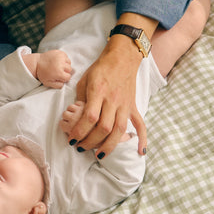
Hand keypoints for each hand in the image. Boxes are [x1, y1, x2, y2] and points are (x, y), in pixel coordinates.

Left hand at [35, 49, 72, 88]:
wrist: (37, 62)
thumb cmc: (42, 73)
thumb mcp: (48, 83)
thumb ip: (58, 85)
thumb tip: (64, 84)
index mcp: (59, 73)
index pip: (68, 77)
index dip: (64, 78)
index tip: (59, 76)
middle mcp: (61, 64)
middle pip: (70, 70)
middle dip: (65, 71)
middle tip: (58, 71)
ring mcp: (61, 57)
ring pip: (69, 63)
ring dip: (65, 65)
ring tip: (58, 66)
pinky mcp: (60, 52)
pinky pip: (66, 57)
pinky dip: (64, 59)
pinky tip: (58, 61)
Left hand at [65, 40, 146, 156]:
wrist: (122, 57)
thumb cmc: (100, 69)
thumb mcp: (84, 81)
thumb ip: (81, 100)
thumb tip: (76, 119)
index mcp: (99, 92)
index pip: (90, 117)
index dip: (79, 131)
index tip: (71, 139)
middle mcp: (113, 100)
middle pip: (104, 127)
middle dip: (90, 142)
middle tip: (80, 147)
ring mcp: (125, 104)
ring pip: (119, 130)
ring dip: (109, 146)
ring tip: (99, 156)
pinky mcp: (133, 106)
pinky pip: (140, 124)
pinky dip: (142, 138)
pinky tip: (140, 151)